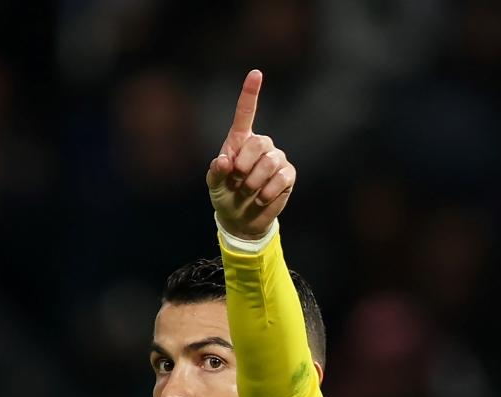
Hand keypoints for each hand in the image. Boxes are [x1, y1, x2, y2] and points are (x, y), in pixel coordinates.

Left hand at [207, 70, 295, 239]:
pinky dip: (266, 192)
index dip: (250, 93)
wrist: (241, 219)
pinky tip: (260, 198)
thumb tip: (223, 160)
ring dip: (254, 182)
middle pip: (258, 143)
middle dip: (244, 165)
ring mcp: (276, 159)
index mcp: (239, 141)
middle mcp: (261, 145)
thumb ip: (215, 172)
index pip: (245, 113)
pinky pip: (280, 178)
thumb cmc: (225, 195)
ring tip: (247, 192)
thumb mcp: (213, 185)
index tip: (255, 73)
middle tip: (237, 181)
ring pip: (269, 162)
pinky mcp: (288, 175)